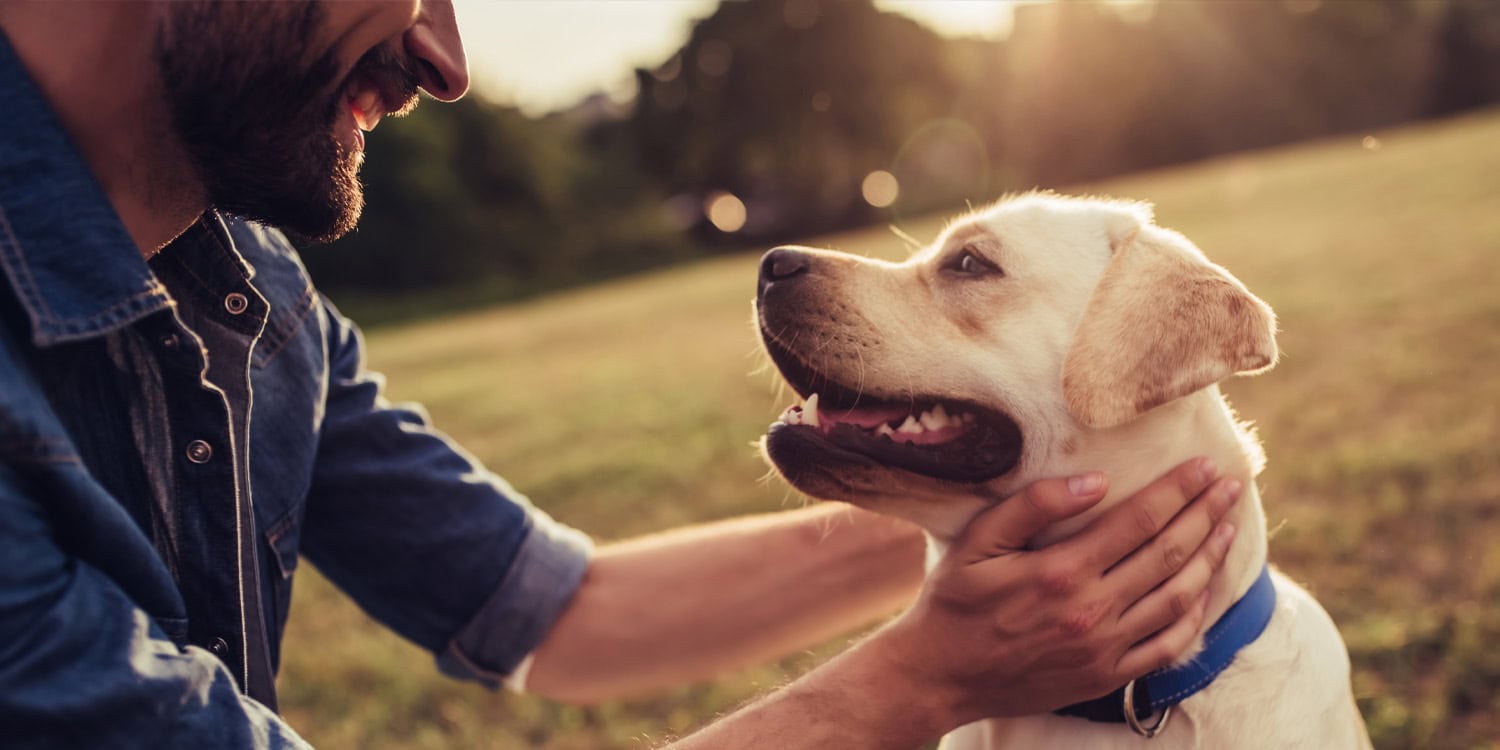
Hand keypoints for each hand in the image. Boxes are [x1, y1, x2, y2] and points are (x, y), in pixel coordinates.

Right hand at [871, 457, 1241, 730]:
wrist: (940, 676)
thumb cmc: (954, 601)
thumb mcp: (977, 542)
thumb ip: (1032, 506)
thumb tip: (1095, 481)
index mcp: (1061, 571)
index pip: (1139, 520)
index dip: (1178, 490)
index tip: (1206, 466)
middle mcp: (1091, 611)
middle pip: (1168, 554)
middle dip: (1205, 515)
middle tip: (1231, 486)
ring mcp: (1104, 648)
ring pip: (1177, 597)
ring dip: (1210, 558)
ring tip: (1227, 527)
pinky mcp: (1106, 676)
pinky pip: (1168, 645)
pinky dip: (1195, 615)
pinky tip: (1205, 589)